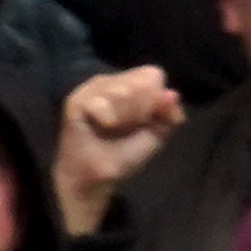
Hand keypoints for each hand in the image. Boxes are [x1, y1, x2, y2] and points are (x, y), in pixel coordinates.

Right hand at [52, 65, 182, 235]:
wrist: (99, 176)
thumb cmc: (125, 153)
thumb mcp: (157, 134)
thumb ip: (169, 115)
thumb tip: (173, 94)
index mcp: (129, 84)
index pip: (153, 74)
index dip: (158, 99)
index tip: (150, 119)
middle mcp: (110, 82)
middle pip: (140, 82)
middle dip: (142, 110)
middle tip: (129, 127)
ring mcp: (92, 89)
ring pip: (123, 90)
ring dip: (126, 116)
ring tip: (115, 129)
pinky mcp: (76, 101)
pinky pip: (101, 103)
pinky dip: (109, 119)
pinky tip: (106, 127)